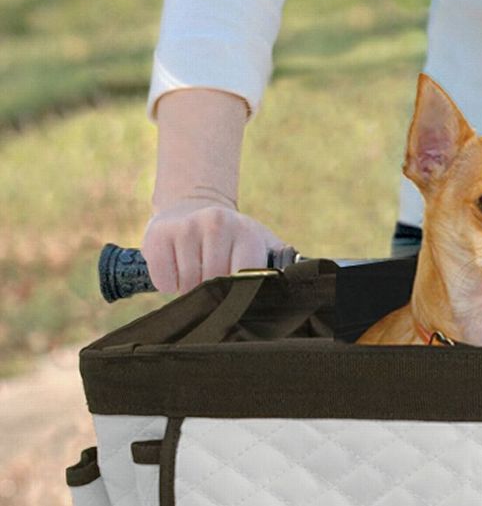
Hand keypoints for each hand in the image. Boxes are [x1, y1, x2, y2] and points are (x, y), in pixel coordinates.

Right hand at [142, 198, 286, 293]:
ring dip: (190, 290)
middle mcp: (217, 224)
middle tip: (214, 286)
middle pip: (213, 283)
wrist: (192, 207)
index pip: (244, 278)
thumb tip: (299, 285)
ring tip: (197, 277)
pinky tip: (177, 271)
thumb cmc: (234, 239)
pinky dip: (168, 285)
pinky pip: (163, 280)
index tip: (236, 298)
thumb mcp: (262, 245)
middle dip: (213, 294)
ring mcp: (186, 227)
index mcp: (246, 232)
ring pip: (187, 284)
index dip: (238, 295)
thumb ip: (282, 264)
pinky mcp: (157, 235)